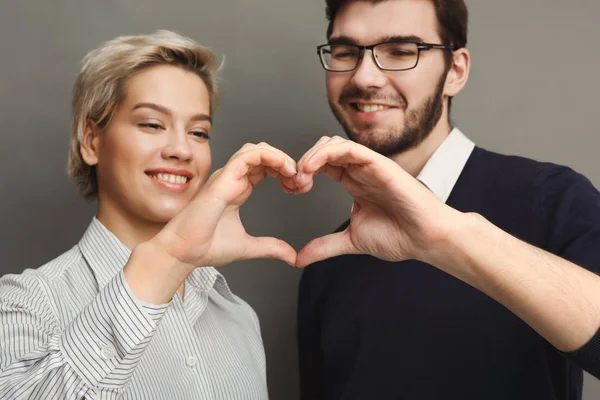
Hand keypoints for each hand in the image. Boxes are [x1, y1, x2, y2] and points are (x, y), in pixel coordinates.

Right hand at [152, 142, 298, 268]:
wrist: (183, 253)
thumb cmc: (206, 247)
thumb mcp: (249, 246)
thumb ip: (271, 247)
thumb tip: (292, 256)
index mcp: (237, 189)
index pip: (264, 167)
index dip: (284, 172)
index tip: (298, 188)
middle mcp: (232, 179)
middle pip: (263, 154)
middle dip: (285, 163)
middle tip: (300, 181)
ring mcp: (226, 176)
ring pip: (256, 149)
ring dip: (279, 156)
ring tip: (293, 172)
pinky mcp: (223, 179)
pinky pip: (247, 155)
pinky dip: (269, 156)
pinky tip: (283, 168)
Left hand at [293, 136, 459, 266]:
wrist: (426, 239)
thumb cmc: (399, 236)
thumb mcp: (351, 240)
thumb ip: (324, 246)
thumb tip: (298, 259)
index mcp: (353, 182)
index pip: (321, 165)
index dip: (301, 172)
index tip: (289, 190)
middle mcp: (360, 170)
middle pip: (323, 150)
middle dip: (302, 163)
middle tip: (292, 184)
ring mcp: (369, 165)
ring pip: (333, 144)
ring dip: (311, 156)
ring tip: (300, 176)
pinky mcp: (379, 164)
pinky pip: (349, 148)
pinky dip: (327, 153)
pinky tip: (312, 168)